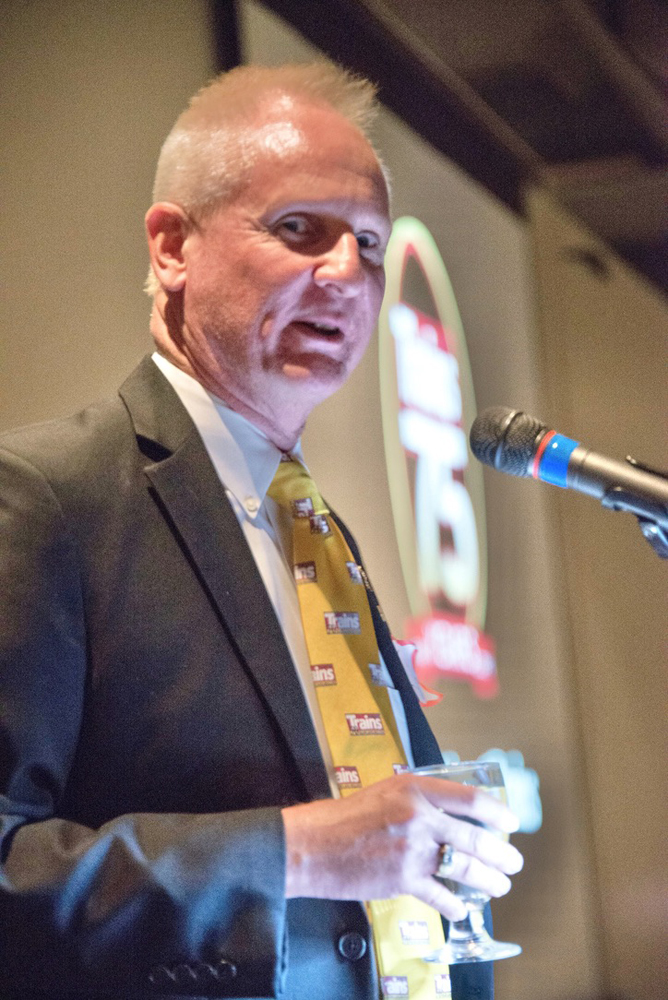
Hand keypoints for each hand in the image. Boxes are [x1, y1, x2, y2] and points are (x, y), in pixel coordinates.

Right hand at [281, 773, 522, 920]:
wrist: (313, 844)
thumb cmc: (346, 817)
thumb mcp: (387, 791)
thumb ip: (419, 799)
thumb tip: (451, 813)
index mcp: (415, 788)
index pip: (469, 798)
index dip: (496, 812)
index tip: (510, 822)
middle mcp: (418, 816)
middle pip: (475, 837)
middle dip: (501, 854)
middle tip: (513, 861)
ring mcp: (412, 850)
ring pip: (465, 867)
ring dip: (489, 879)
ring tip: (500, 885)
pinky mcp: (403, 880)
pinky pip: (441, 895)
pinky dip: (456, 904)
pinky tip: (462, 907)